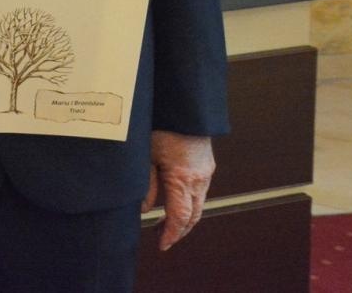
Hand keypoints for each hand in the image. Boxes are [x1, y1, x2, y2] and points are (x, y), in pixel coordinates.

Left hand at [142, 130, 214, 249]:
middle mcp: (199, 179)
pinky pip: (200, 191)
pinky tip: (175, 201)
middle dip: (178, 231)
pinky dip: (189, 202)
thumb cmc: (162, 127)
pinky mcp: (208, 165)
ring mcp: (206, 172)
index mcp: (182, 178)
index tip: (162, 245)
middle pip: (193, 216)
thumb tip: (144, 210)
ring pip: (199, 205)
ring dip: (185, 218)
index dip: (171, 234)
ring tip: (165, 223)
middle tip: (162, 238)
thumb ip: (147, 185)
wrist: (184, 107)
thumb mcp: (147, 156)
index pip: (179, 217)